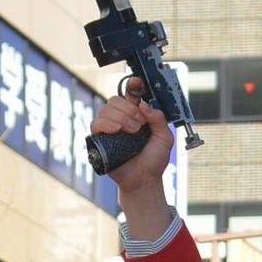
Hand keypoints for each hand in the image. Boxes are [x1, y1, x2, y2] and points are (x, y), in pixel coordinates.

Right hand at [90, 91, 173, 238]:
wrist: (145, 180)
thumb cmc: (154, 160)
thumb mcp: (165, 138)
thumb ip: (159, 119)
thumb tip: (144, 104)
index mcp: (136, 116)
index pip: (130, 95)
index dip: (132, 86)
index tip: (136, 82)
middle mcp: (121, 119)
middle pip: (115, 99)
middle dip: (129, 108)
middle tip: (140, 124)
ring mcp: (110, 129)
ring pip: (106, 109)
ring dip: (121, 117)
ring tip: (133, 131)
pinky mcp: (100, 139)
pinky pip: (96, 123)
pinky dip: (107, 123)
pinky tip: (117, 130)